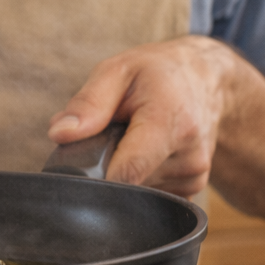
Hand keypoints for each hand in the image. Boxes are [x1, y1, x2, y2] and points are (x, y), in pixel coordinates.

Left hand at [46, 35, 235, 196]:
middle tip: (113, 132)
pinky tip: (148, 151)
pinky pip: (153, 194)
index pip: (129, 172)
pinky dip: (142, 176)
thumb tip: (59, 134)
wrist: (205, 79)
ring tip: (134, 137)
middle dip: (108, 162)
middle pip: (127, 182)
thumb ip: (88, 103)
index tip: (82, 165)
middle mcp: (189, 154)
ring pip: (138, 190)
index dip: (97, 175)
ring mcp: (194, 175)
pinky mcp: (194, 187)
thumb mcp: (118, 70)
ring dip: (125, 168)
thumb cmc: (158, 72)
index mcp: (170, 121)